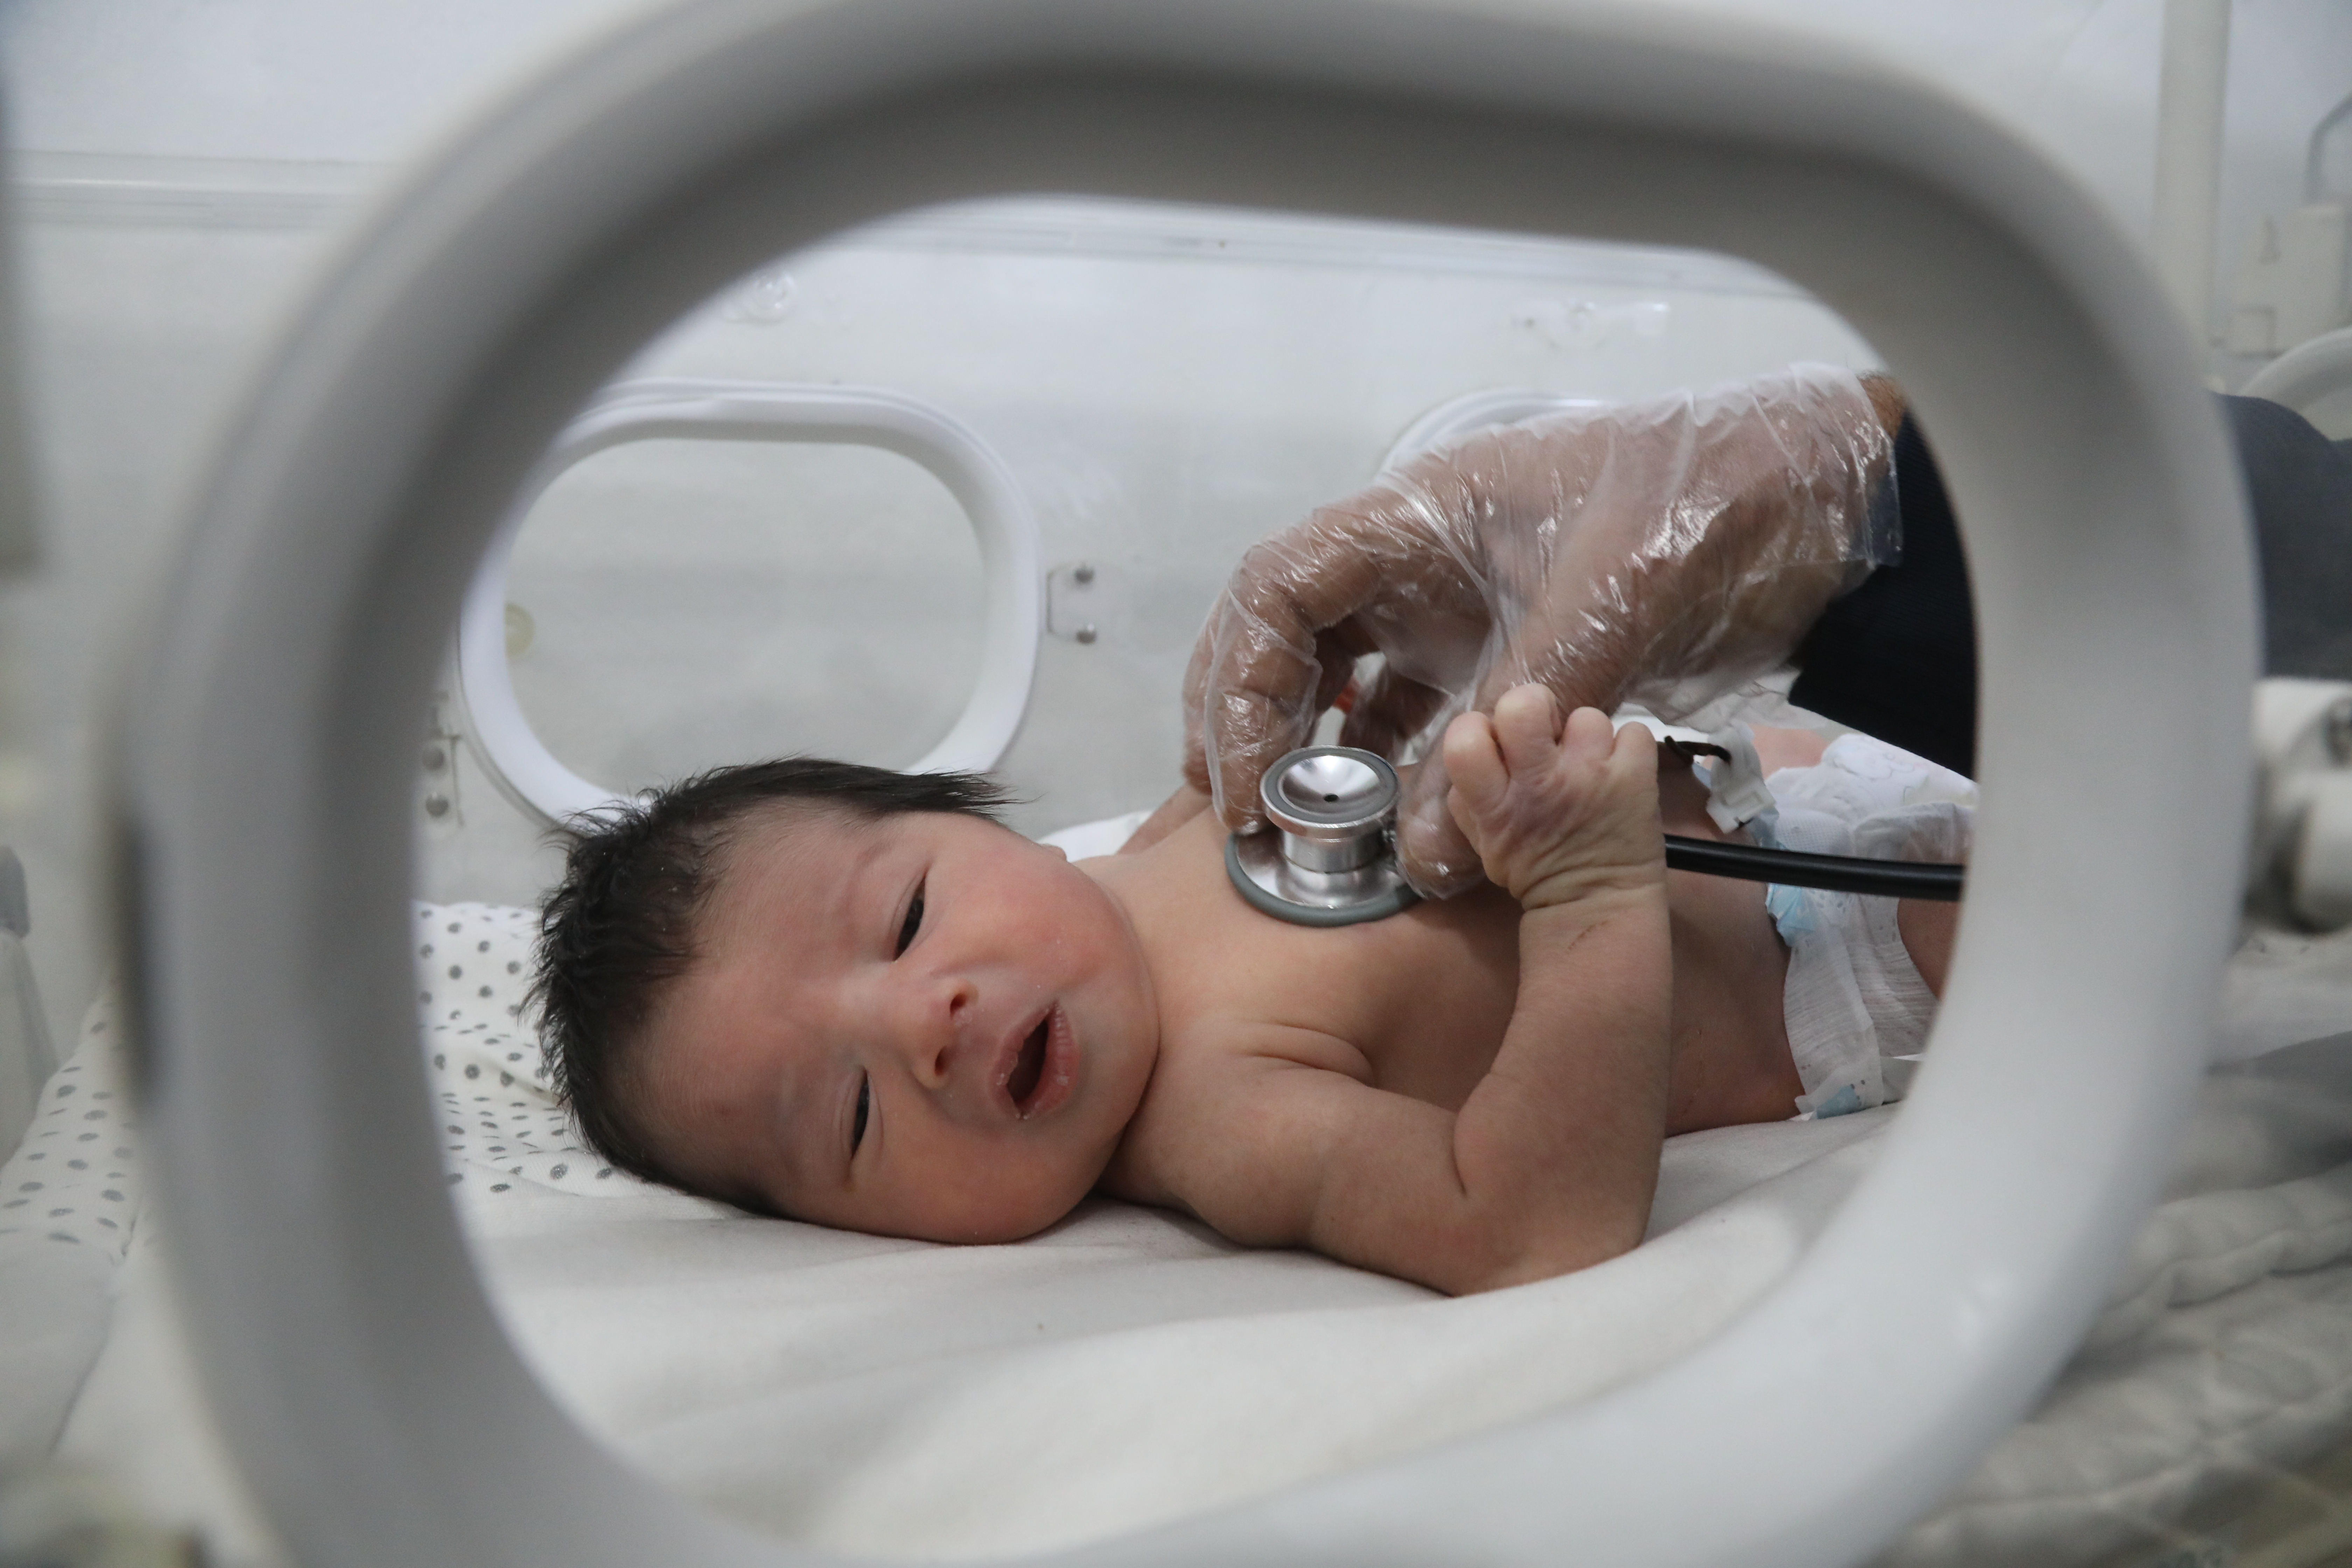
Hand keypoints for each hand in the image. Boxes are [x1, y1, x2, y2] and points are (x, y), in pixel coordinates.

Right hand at [1183, 368, 1898, 897]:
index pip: (1279, 590)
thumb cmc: (1696, 508)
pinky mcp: (1497, 649)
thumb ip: (1516, 727)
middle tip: (1236, 813)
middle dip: (1249, 720)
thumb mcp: (1606, 602)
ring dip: (1312, 750)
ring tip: (1291, 829)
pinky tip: (1387, 823)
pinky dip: (1391, 764)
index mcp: (1416, 516)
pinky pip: (1415, 709)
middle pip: (1287, 635)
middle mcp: (1416, 560)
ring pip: (1343, 677)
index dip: (1242, 684)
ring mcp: (1453, 605)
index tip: (1245, 777)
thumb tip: (1424, 856)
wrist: (1800, 501)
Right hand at [1441, 687, 1663, 909]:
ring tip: (1589, 768)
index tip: (1498, 744)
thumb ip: (1472, 794)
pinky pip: (1632, 730)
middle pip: (1523, 704)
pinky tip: (1618, 774)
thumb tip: (1481, 743)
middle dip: (1534, 708)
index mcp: (1496, 802)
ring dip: (1587, 738)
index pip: (1465, 736)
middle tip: (1545, 736)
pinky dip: (1627, 750)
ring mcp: (1591, 776)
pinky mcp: (1635, 776)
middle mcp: (1541, 783)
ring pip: (1585, 715)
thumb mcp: (1483, 840)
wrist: (1595, 905)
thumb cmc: (1533, 869)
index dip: (1481, 728)